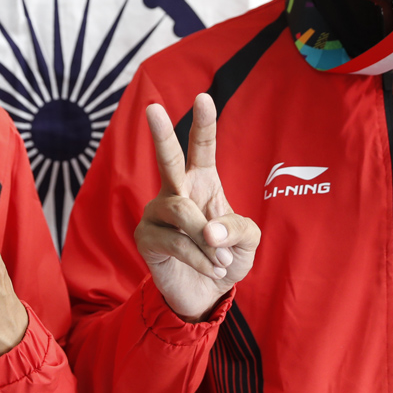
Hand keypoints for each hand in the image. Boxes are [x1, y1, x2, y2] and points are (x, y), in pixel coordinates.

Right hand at [135, 94, 260, 321]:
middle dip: (161, 134)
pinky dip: (199, 257)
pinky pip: (175, 241)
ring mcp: (157, 213)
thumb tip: (209, 231)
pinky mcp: (146, 237)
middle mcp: (175, 191)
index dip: (204, 123)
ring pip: (180, 211)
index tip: (204, 97)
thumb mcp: (247, 241)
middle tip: (152, 108)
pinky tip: (211, 268)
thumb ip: (237, 229)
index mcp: (202, 182)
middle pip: (167, 158)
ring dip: (206, 239)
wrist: (205, 294)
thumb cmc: (225, 257)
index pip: (201, 148)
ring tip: (221, 259)